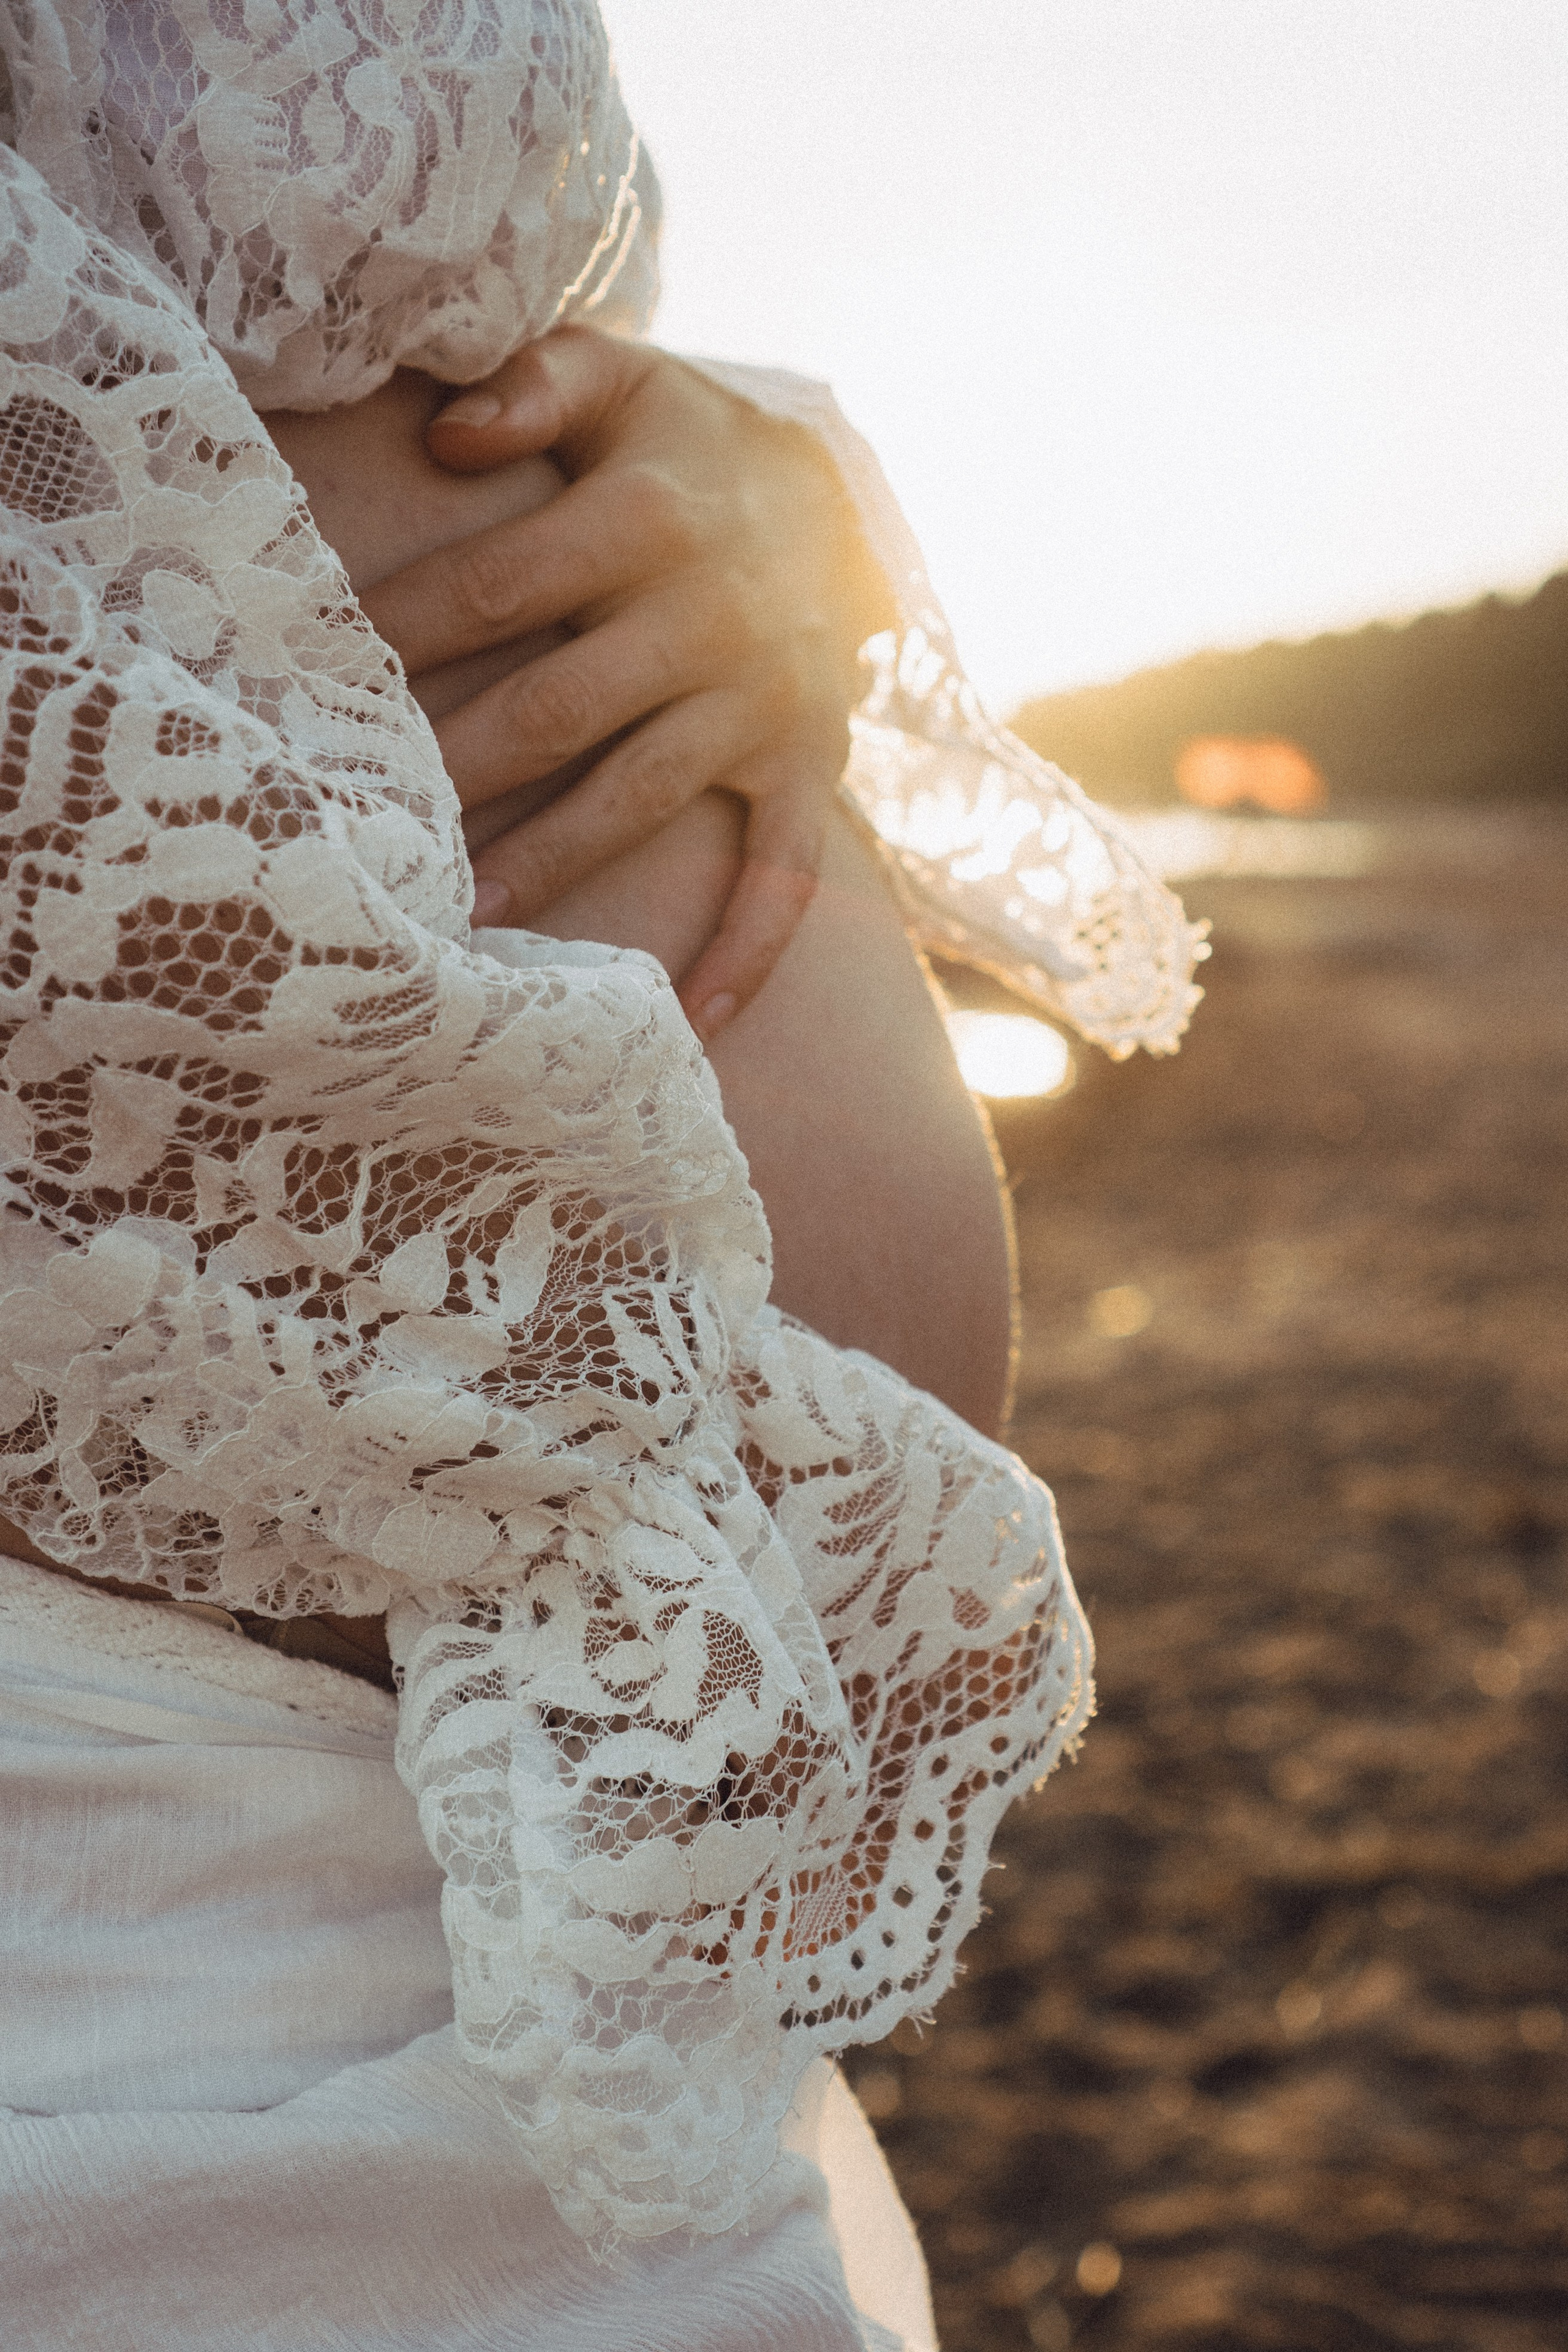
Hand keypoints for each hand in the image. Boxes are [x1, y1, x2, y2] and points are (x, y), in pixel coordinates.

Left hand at [357, 328, 892, 1038]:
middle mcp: (708, 620)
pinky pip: (784, 873)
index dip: (403, 635)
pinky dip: (745, 951)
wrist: (846, 502)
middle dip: (455, 775)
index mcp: (646, 519)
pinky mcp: (806, 769)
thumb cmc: (690, 447)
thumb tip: (444, 434)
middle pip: (554, 712)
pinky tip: (692, 1023)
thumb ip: (535, 383)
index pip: (496, 586)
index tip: (320, 681)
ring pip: (636, 800)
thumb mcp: (624, 379)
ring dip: (548, 867)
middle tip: (365, 834)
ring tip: (461, 925)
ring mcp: (762, 707)